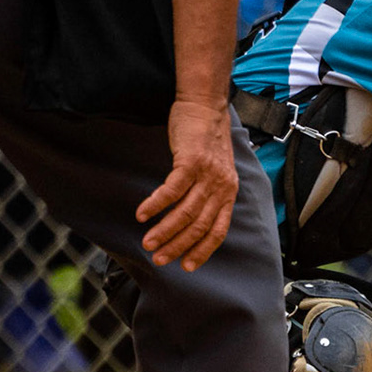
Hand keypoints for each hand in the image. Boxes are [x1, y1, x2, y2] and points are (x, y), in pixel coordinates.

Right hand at [136, 99, 237, 271]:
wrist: (206, 105)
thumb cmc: (206, 138)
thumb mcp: (217, 169)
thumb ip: (209, 192)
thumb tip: (191, 216)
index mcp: (228, 192)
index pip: (218, 230)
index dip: (202, 251)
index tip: (186, 266)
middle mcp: (221, 187)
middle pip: (199, 226)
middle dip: (178, 246)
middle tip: (159, 259)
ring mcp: (207, 175)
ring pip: (185, 212)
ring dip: (164, 230)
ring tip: (147, 242)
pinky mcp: (191, 162)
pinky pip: (172, 190)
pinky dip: (156, 205)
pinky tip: (142, 214)